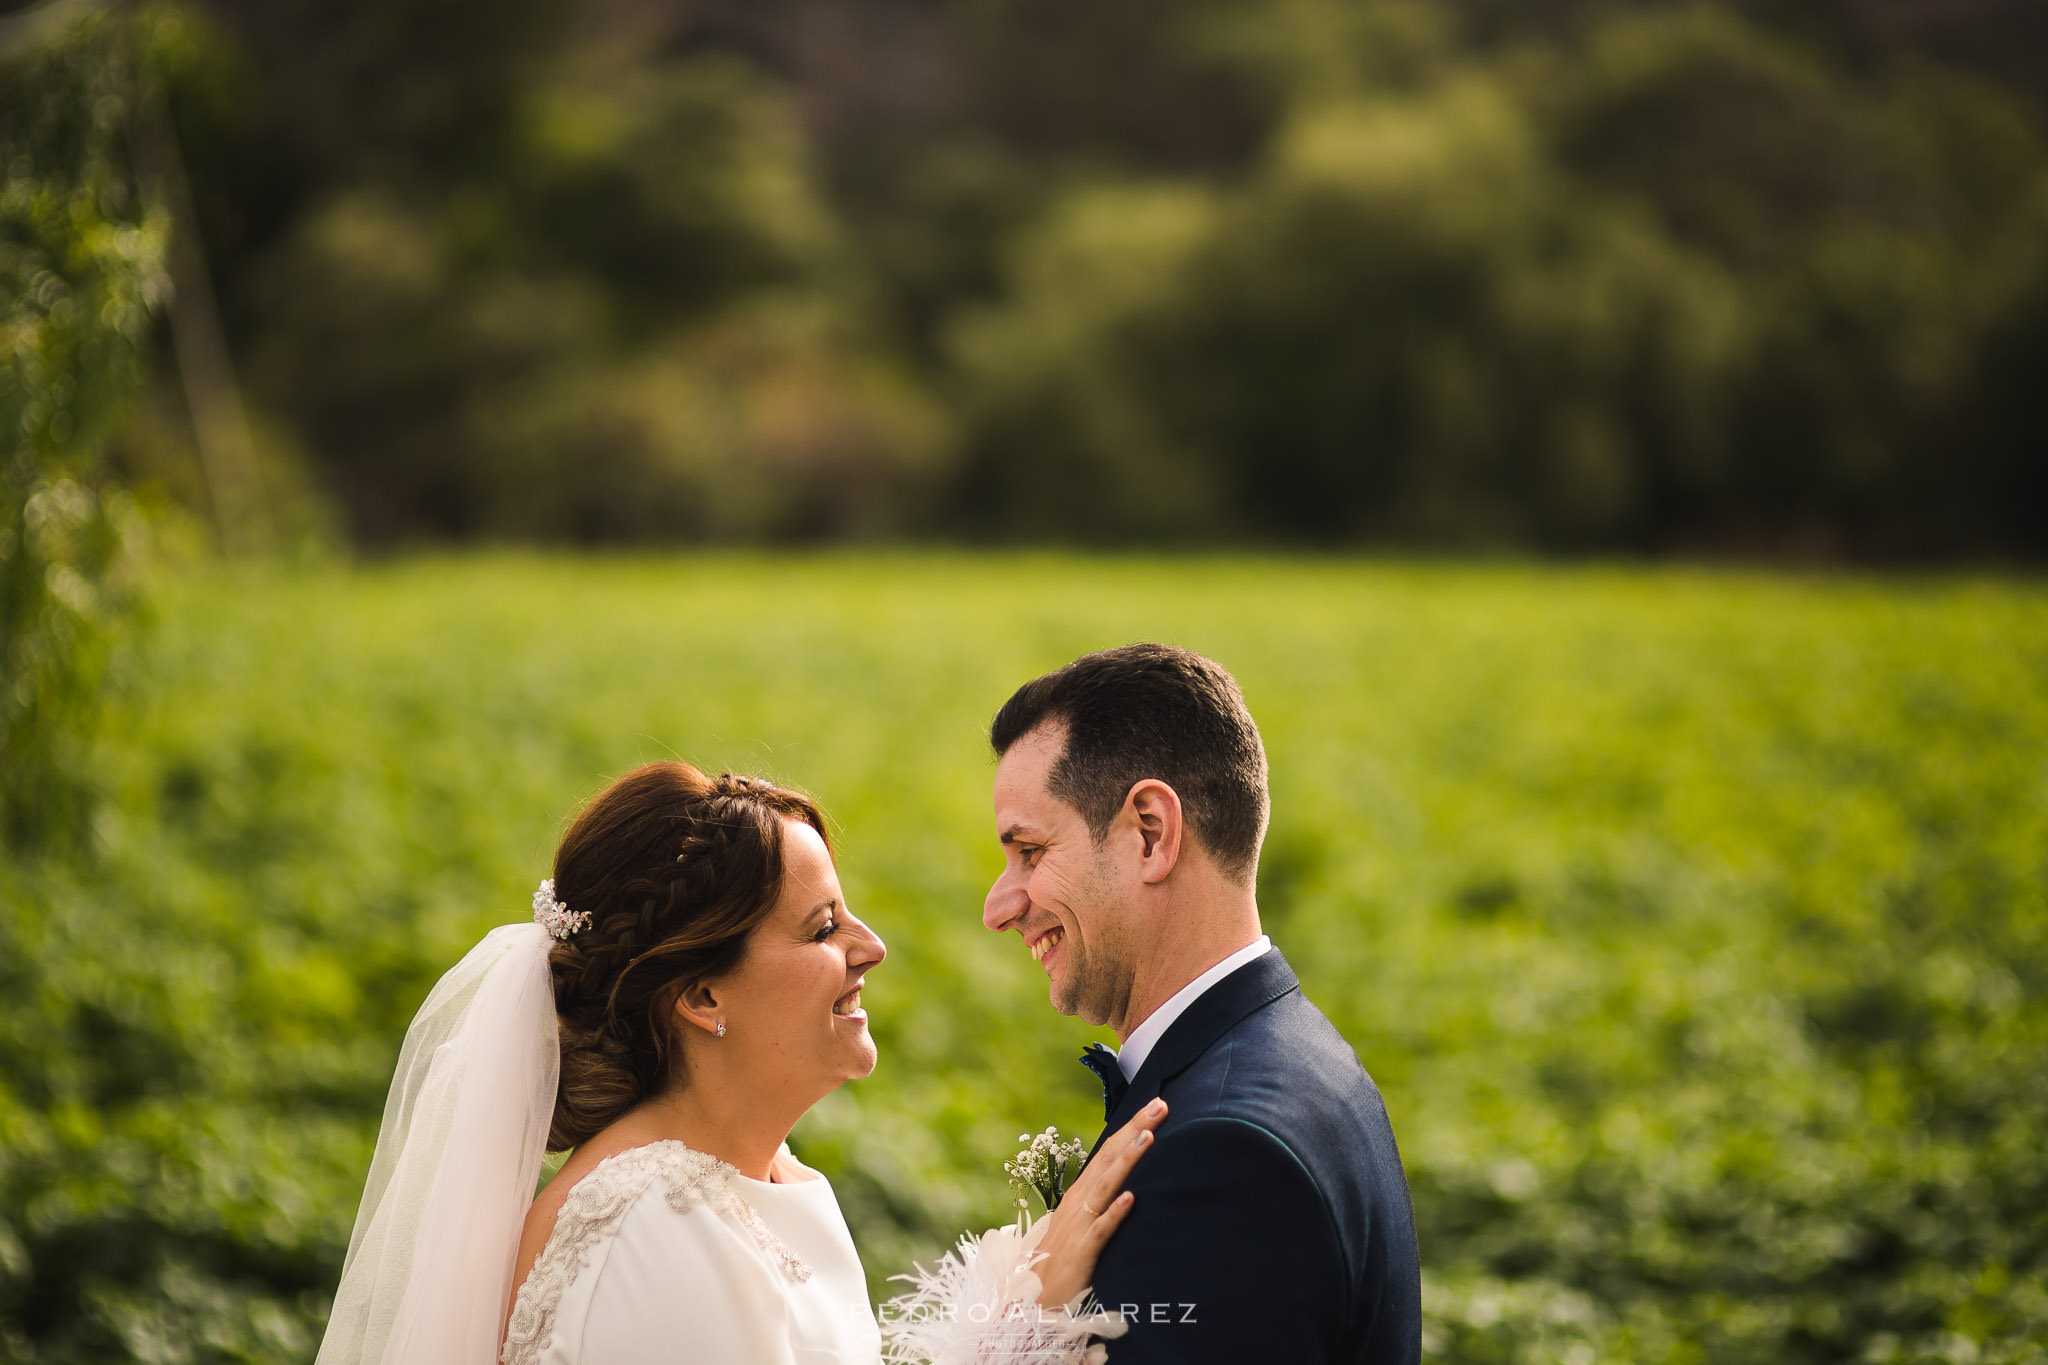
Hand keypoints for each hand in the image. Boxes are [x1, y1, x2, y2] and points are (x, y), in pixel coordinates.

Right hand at [1031, 1098, 1167, 1307]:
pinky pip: (1100, 1231)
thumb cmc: (1060, 1260)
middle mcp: (1079, 1202)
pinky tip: (1131, 1198)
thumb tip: (1127, 1183)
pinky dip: (1115, 1213)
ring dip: (1127, 1160)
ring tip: (1148, 1137)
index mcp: (1080, 1193)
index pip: (1108, 1151)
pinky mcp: (1081, 1252)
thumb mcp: (1081, 1224)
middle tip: (1161, 1105)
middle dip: (1135, 1130)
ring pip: (1106, 1186)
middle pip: (1109, 1158)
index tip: (1155, 1105)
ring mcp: (1079, 1225)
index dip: (1131, 1127)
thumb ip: (1100, 1202)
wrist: (1030, 1297)